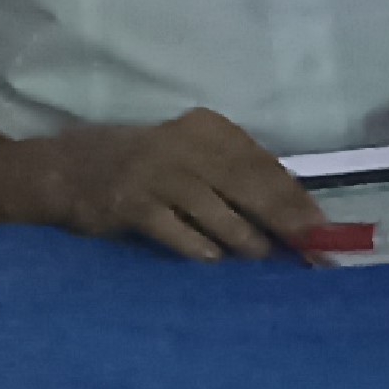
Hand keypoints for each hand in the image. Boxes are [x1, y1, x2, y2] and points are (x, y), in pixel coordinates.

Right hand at [26, 107, 328, 260]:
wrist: (67, 170)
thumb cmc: (143, 168)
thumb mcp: (190, 158)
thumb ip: (234, 180)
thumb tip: (293, 215)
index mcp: (207, 129)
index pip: (262, 164)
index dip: (294, 198)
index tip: (321, 227)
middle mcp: (185, 145)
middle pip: (248, 186)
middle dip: (282, 220)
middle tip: (308, 248)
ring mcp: (157, 173)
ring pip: (217, 212)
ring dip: (244, 239)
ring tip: (260, 255)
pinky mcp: (132, 203)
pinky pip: (177, 231)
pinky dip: (199, 247)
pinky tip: (213, 259)